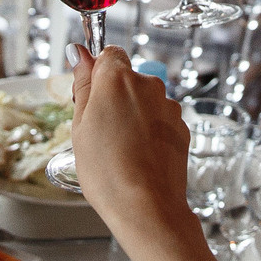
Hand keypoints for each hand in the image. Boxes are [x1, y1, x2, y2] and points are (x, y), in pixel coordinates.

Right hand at [68, 46, 200, 247]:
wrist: (146, 207)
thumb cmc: (107, 171)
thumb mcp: (80, 126)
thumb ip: (83, 85)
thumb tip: (79, 53)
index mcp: (118, 79)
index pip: (108, 53)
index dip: (96, 72)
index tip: (88, 92)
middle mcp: (149, 85)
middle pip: (127, 78)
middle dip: (113, 97)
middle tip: (98, 130)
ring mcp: (169, 107)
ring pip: (144, 101)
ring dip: (132, 116)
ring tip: (119, 149)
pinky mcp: (182, 127)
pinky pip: (159, 121)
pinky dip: (149, 132)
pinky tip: (138, 156)